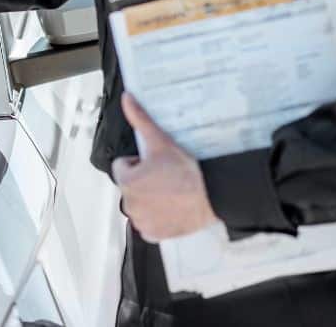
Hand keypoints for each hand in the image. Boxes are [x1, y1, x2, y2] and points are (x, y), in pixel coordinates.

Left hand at [112, 92, 219, 242]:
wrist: (213, 194)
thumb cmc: (188, 172)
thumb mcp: (160, 141)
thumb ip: (140, 119)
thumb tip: (128, 101)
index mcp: (127, 181)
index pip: (123, 166)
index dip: (139, 163)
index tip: (155, 165)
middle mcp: (131, 204)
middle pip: (130, 186)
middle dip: (143, 181)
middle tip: (165, 177)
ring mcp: (142, 221)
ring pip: (139, 205)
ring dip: (149, 199)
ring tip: (170, 192)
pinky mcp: (154, 234)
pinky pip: (148, 225)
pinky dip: (157, 219)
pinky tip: (171, 208)